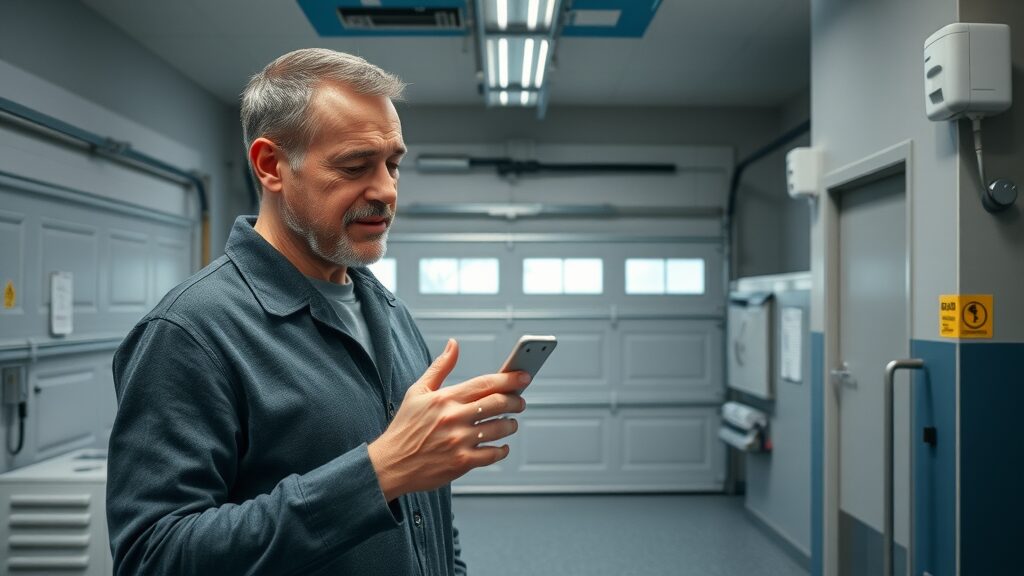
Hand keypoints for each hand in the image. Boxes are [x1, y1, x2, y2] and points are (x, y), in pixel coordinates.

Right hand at [368, 339, 528, 501]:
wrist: (391, 464)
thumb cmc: (404, 427)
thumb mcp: (417, 392)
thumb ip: (440, 367)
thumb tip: (454, 344)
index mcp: (445, 398)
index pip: (485, 384)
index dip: (509, 379)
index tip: (523, 375)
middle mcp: (454, 418)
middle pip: (498, 404)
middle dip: (516, 400)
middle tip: (521, 401)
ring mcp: (459, 441)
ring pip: (500, 428)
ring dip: (511, 424)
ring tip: (510, 422)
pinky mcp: (462, 463)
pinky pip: (493, 454)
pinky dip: (502, 449)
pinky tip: (502, 445)